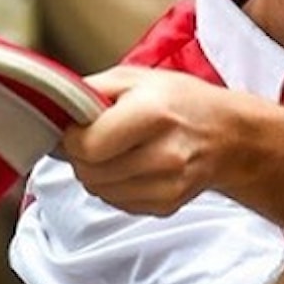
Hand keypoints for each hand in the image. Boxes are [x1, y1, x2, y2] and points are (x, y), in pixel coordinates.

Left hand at [62, 65, 260, 215]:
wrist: (230, 135)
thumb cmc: (183, 101)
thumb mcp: (136, 77)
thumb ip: (91, 90)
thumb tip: (53, 110)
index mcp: (153, 114)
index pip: (88, 146)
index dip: (73, 138)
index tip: (80, 127)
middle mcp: (164, 154)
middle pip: (90, 173)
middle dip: (83, 156)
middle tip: (99, 138)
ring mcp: (168, 185)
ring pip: (99, 191)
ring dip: (97, 173)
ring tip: (118, 151)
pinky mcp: (167, 205)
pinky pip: (117, 203)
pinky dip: (115, 187)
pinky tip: (134, 167)